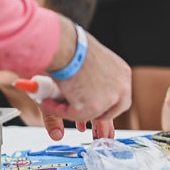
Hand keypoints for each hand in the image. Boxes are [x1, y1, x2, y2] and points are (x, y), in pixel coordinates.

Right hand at [39, 23, 129, 140]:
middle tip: (82, 126)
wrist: (63, 43)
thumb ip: (84, 89)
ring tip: (53, 103)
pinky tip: (47, 101)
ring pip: (90, 115)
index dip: (106, 108)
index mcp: (121, 73)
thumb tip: (81, 102)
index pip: (120, 97)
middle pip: (112, 111)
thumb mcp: (84, 69)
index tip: (97, 117)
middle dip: (95, 118)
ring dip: (71, 111)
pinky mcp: (93, 106)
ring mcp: (109, 97)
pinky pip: (74, 116)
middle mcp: (121, 85)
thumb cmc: (71, 47)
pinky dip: (58, 111)